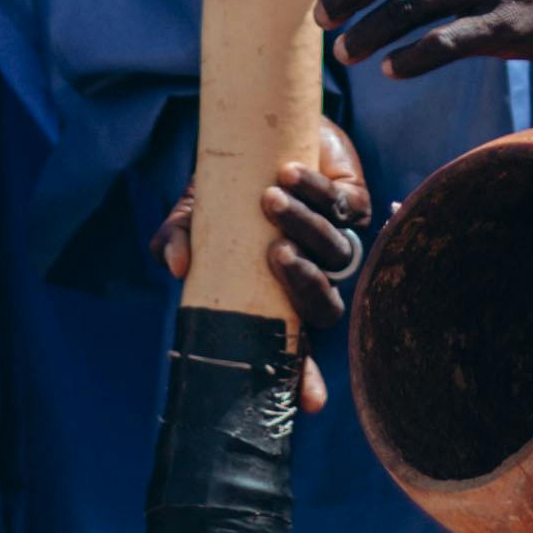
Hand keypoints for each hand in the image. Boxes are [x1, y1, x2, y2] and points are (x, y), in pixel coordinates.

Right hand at [155, 146, 373, 408]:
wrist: (262, 127)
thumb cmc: (226, 186)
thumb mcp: (192, 215)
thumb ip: (177, 242)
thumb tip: (178, 267)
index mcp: (277, 295)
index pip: (294, 347)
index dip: (303, 377)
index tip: (309, 405)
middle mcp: (312, 276)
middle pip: (324, 308)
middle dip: (304, 285)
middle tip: (274, 256)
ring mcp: (337, 243)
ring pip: (334, 252)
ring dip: (303, 225)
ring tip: (269, 199)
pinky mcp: (355, 203)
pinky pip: (344, 207)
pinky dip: (315, 191)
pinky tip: (287, 172)